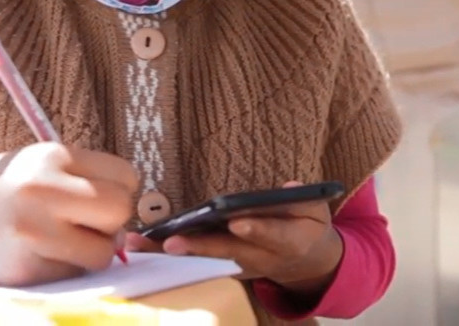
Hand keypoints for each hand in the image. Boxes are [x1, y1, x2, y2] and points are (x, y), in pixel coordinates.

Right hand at [0, 142, 138, 286]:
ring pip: (103, 252)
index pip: (126, 176)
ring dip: (92, 250)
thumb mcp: (40, 163)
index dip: (120, 189)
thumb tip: (128, 212)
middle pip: (120, 210)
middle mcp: (45, 191)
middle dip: (112, 221)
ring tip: (64, 240)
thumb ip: (85, 178)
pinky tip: (41, 254)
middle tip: (88, 223)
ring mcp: (35, 232)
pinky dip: (66, 268)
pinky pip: (74, 274)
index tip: (101, 197)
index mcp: (54, 157)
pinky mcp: (27, 269)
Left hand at [126, 182, 342, 295]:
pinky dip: (170, 257)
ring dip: (172, 253)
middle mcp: (262, 260)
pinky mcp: (226, 269)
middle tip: (171, 243)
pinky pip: (197, 263)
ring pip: (205, 260)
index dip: (255, 229)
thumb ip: (305, 200)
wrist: (308, 264)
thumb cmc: (309, 228)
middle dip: (199, 247)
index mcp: (290, 243)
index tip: (236, 222)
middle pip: (227, 252)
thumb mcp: (317, 210)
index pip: (271, 236)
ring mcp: (242, 268)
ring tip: (141, 243)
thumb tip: (290, 188)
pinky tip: (143, 246)